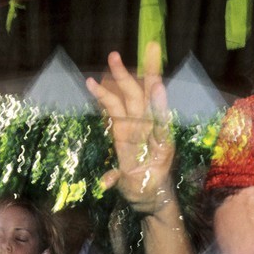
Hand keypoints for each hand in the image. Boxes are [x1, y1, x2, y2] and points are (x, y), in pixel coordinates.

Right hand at [86, 43, 176, 215]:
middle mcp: (148, 129)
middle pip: (140, 98)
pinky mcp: (122, 131)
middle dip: (129, 77)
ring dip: (119, 79)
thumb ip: (121, 181)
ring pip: (127, 99)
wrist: (149, 196)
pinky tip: (93, 84)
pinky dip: (104, 98)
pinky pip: (114, 110)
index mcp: (159, 141)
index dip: (158, 101)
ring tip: (111, 58)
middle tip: (116, 56)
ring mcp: (135, 128)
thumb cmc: (149, 191)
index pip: (159, 116)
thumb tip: (107, 179)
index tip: (158, 84)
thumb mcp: (139, 189)